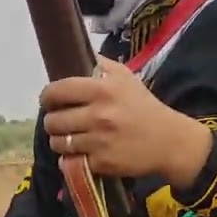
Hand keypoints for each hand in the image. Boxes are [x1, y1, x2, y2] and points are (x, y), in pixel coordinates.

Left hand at [40, 56, 213, 187]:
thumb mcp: (126, 77)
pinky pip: (71, 162)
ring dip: (60, 141)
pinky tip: (82, 153)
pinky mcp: (101, 163)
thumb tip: (75, 53)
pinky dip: (72, 158)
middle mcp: (98, 115)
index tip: (49, 100)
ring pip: (58, 143)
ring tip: (69, 138)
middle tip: (61, 121)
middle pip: (53, 121)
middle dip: (53, 122)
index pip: (57, 91)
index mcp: (102, 89)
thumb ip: (99, 65)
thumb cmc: (144, 107)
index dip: (47, 97)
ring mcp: (99, 141)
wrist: (169, 141)